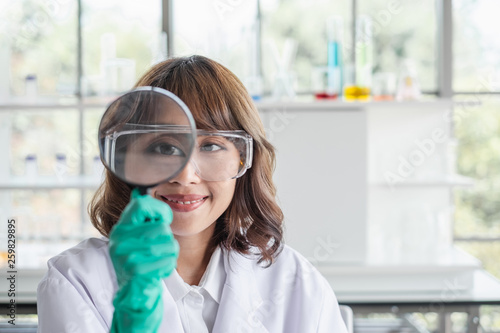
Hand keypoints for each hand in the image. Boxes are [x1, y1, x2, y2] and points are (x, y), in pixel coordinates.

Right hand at [109, 188, 178, 332]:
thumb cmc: (141, 262)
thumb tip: (139, 190)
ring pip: (168, 243)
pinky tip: (156, 272)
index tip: (164, 219)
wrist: (135, 295)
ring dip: (170, 254)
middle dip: (167, 240)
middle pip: (161, 228)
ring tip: (157, 261)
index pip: (141, 204)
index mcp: (121, 227)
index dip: (159, 209)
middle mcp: (119, 239)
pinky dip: (168, 267)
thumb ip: (140, 217)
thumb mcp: (137, 237)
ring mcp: (126, 255)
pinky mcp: (136, 270)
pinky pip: (168, 260)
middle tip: (157, 250)